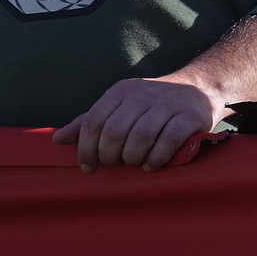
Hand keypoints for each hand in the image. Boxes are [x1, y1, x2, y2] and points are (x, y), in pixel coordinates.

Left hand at [52, 73, 228, 172]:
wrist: (198, 88)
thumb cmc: (152, 104)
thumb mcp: (120, 106)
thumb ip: (90, 122)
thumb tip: (58, 139)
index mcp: (121, 91)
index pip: (93, 121)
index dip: (86, 149)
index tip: (89, 167)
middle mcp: (142, 94)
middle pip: (115, 132)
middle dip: (111, 156)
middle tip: (116, 164)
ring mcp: (167, 104)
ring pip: (140, 137)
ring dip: (133, 158)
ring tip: (135, 163)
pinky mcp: (188, 117)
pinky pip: (167, 141)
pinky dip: (156, 158)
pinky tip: (151, 164)